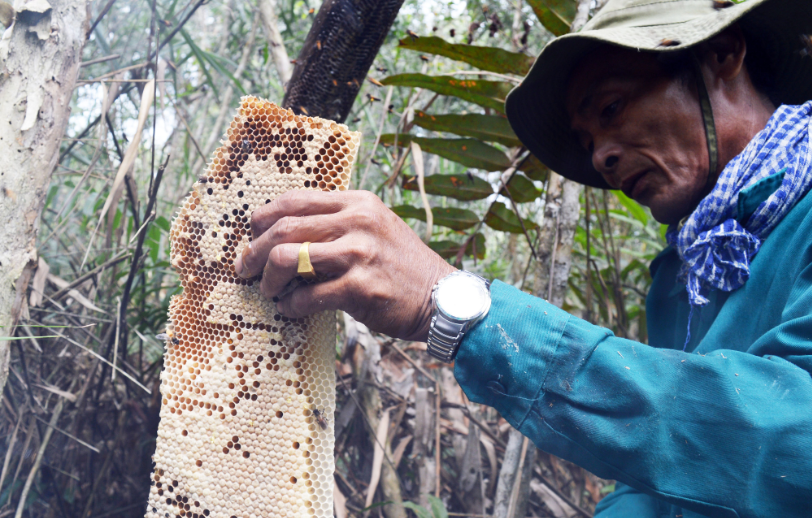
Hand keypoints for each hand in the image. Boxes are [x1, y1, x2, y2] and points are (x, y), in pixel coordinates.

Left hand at [234, 190, 456, 340]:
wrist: (440, 298)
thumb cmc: (400, 266)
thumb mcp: (374, 228)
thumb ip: (336, 224)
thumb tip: (283, 235)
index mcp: (357, 202)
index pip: (294, 200)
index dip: (263, 218)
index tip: (252, 237)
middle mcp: (357, 221)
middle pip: (283, 228)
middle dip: (255, 251)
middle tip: (245, 269)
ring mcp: (359, 253)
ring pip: (287, 257)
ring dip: (268, 279)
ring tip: (269, 291)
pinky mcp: (360, 287)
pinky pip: (307, 296)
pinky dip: (291, 305)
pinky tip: (291, 309)